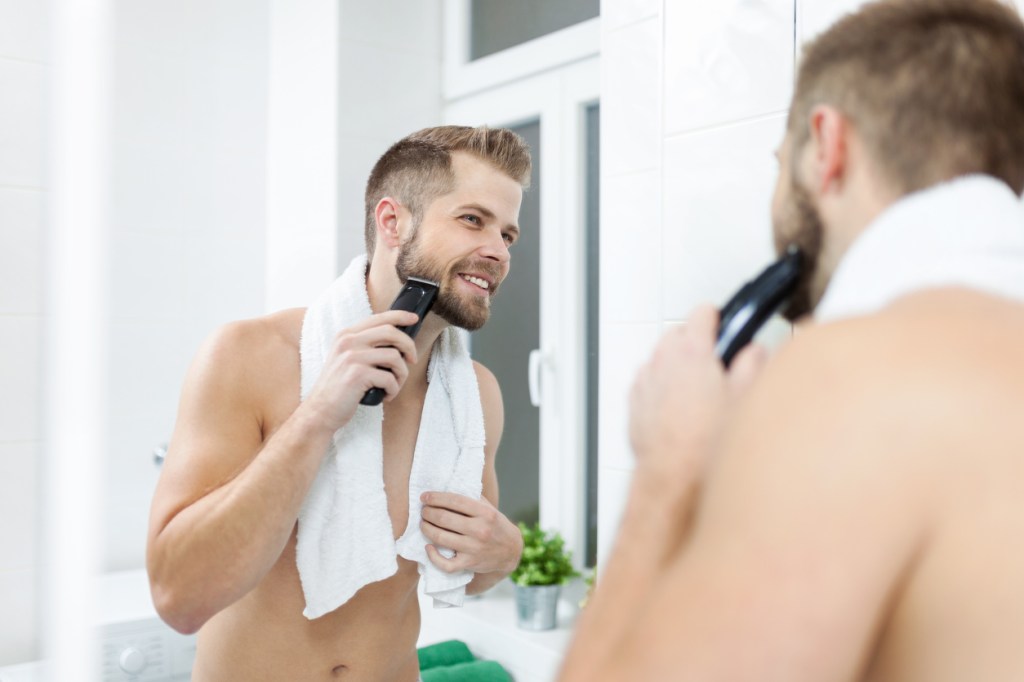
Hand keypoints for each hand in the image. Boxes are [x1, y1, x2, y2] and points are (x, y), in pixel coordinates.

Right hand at [301, 310, 419, 430]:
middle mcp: (348, 341)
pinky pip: (389, 378)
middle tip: (412, 360)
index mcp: (346, 335)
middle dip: (409, 346)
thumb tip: (397, 343)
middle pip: (391, 332)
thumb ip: (364, 346)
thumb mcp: (345, 358)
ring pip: (394, 356)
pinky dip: (394, 389)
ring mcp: (352, 357)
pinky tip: (386, 396)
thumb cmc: (338, 388)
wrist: (320, 410)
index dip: (400, 316)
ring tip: (394, 385)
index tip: (414, 319)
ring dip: (402, 373)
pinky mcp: (357, 374)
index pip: (378, 318)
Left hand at [419, 492, 522, 574]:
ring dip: (426, 528)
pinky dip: (433, 556)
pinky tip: (428, 547)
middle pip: (444, 518)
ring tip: (423, 523)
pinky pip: (445, 563)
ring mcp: (474, 548)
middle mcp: (480, 529)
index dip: (436, 498)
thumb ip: (472, 499)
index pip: (455, 501)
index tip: (424, 496)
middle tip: (423, 510)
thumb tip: (446, 487)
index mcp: (485, 512)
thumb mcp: (489, 508)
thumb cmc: (495, 525)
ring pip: (440, 538)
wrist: (511, 551)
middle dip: (428, 512)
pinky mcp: (469, 563)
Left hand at [628, 305, 767, 480]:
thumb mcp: (744, 399)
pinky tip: (678, 407)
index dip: (716, 316)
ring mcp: (646, 381)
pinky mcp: (635, 402)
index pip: (702, 314)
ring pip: (660, 358)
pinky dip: (660, 385)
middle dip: (694, 341)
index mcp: (693, 353)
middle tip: (714, 362)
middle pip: (677, 333)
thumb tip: (754, 352)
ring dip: (675, 364)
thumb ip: (752, 365)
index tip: (723, 324)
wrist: (673, 476)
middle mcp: (664, 362)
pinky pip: (648, 382)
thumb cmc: (705, 444)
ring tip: (697, 389)